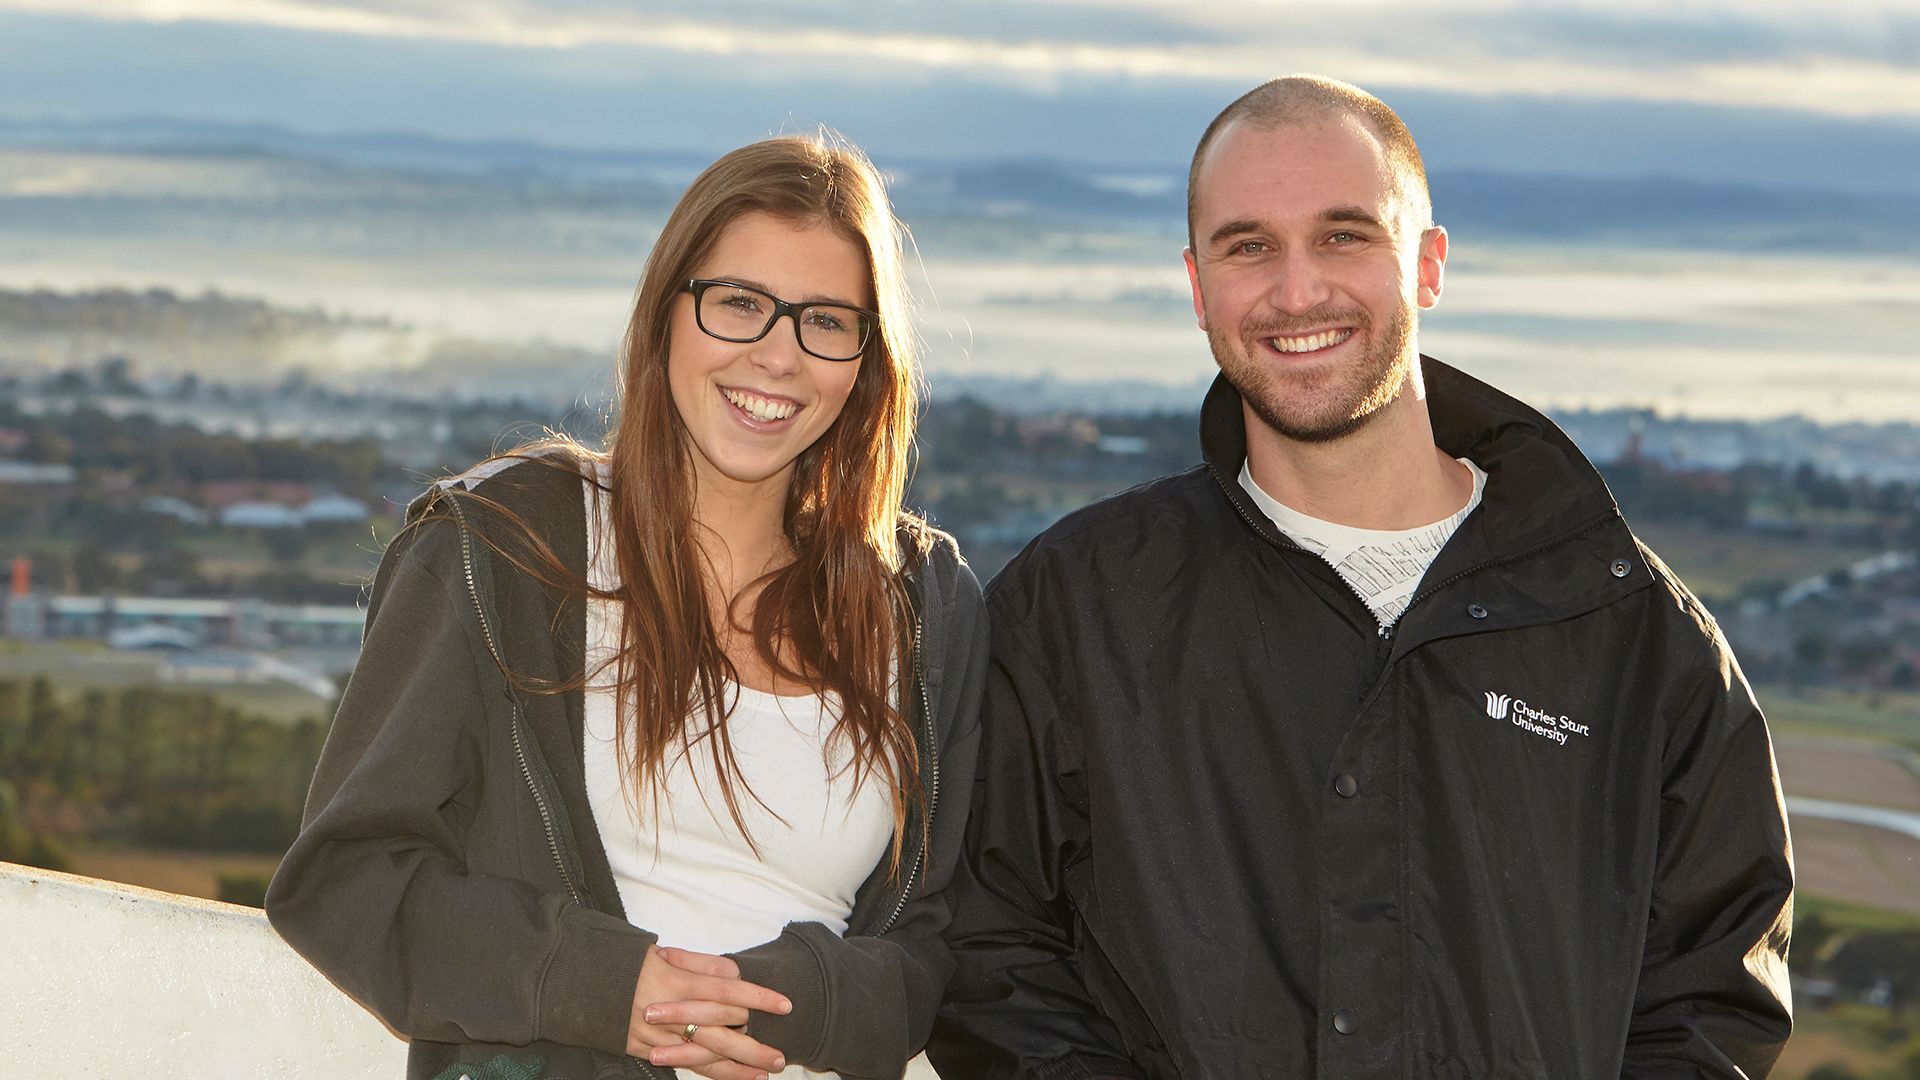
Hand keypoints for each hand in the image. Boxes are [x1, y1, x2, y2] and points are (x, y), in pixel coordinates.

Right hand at [628, 945, 791, 1079]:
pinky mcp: (646, 1049)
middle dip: (754, 1044)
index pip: (727, 990)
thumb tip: (736, 975)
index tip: (784, 1005)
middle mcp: (671, 1011)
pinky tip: (735, 1077)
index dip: (758, 997)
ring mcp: (658, 1034)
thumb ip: (704, 964)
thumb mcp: (667, 953)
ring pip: (706, 1055)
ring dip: (738, 1066)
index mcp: (678, 981)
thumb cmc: (631, 964)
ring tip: (765, 1072)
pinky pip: (684, 1064)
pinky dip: (712, 1073)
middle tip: (781, 1055)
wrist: (583, 983)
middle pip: (721, 1029)